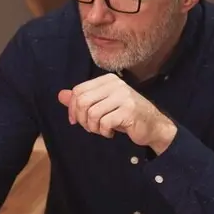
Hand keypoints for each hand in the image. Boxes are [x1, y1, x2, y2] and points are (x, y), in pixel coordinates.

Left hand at [57, 75, 177, 153]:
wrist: (153, 126)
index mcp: (107, 80)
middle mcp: (115, 84)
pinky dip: (104, 132)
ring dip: (94, 128)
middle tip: (91, 128)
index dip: (72, 109)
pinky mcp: (128, 110)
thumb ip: (82, 100)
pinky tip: (111, 132)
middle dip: (82, 119)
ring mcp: (123, 96)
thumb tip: (60, 95)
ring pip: (92, 114)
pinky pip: (104, 123)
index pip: (78, 91)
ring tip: (102, 130)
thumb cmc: (125, 116)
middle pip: (82, 102)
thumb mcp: (102, 106)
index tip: (76, 121)